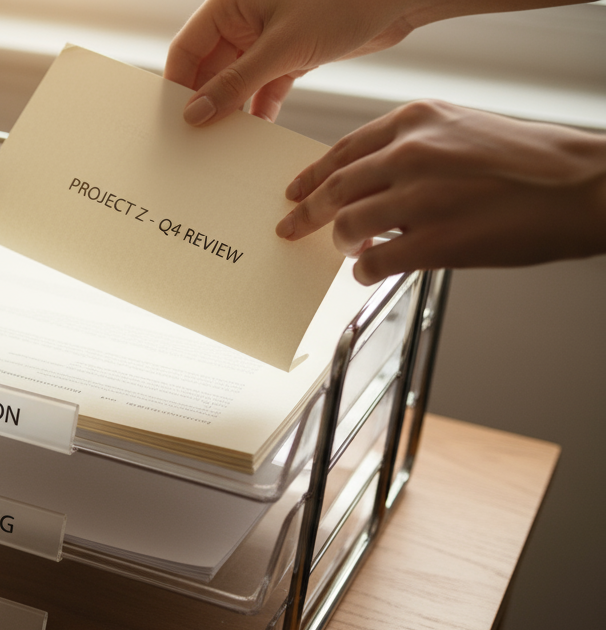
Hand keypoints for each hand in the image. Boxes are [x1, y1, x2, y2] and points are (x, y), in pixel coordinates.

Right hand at [165, 0, 421, 123]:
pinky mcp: (291, 54)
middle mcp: (243, 20)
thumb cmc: (343, 2)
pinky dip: (261, 108)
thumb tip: (195, 113)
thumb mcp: (282, 47)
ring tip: (226, 143)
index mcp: (229, 4)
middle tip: (197, 140)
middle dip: (205, 103)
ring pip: (236, 81)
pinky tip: (259, 133)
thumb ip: (236, 83)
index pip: (186, 49)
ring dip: (233, 110)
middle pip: (208, 69)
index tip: (174, 122)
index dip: (177, 85)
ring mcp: (267, 39)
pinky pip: (264, 87)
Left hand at [275, 101, 605, 283]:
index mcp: (415, 120)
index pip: (342, 151)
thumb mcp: (460, 130)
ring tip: (352, 249)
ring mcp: (420, 198)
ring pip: (346, 226)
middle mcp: (411, 154)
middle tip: (290, 228)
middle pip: (334, 189)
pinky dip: (363, 271)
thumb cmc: (527, 162)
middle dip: (306, 214)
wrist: (583, 187)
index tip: (294, 192)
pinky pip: (372, 262)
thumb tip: (365, 182)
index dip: (311, 176)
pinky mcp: (434, 241)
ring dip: (341, 244)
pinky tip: (369, 271)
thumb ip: (409, 149)